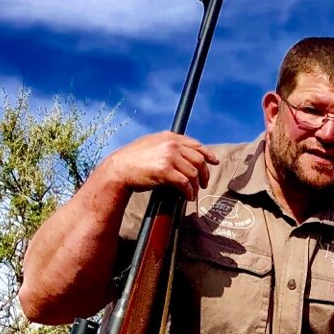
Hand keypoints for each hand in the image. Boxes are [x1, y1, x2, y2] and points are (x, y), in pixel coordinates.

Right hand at [100, 132, 219, 199]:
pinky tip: (188, 197)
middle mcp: (171, 144)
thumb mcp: (151, 144)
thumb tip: (184, 153)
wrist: (118, 169)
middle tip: (204, 184)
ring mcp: (169, 157)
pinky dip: (189, 192)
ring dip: (196, 186)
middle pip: (199, 160)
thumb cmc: (134, 160)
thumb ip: (167, 145)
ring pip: (194, 173)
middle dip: (205, 173)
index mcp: (169, 137)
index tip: (214, 162)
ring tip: (194, 193)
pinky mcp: (165, 171)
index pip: (196, 145)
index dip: (208, 154)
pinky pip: (185, 183)